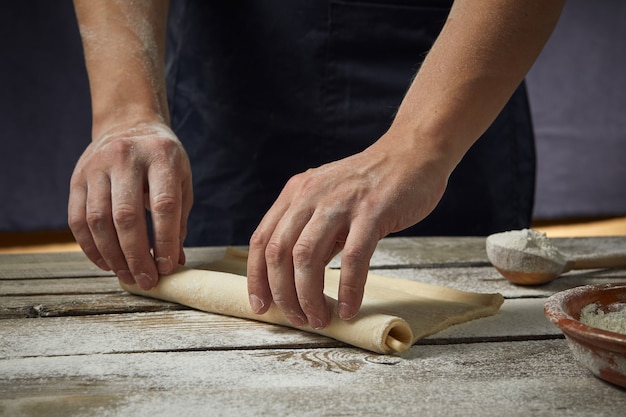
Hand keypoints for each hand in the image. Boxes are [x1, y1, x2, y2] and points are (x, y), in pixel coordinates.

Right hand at [68, 123, 192, 289]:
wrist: (128, 125)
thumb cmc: (162, 160)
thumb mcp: (181, 181)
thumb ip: (179, 219)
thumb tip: (174, 262)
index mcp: (160, 157)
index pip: (163, 205)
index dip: (165, 240)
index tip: (167, 266)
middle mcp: (126, 158)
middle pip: (126, 216)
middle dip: (136, 255)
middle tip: (146, 280)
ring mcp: (96, 166)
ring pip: (98, 220)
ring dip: (112, 256)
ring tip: (127, 276)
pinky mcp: (77, 178)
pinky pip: (77, 219)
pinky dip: (90, 247)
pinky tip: (106, 263)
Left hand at [246, 136, 449, 328]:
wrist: (414, 153)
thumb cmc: (372, 183)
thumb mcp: (330, 199)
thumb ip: (312, 231)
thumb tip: (298, 277)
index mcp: (296, 192)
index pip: (262, 240)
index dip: (257, 278)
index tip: (261, 306)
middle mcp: (311, 194)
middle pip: (279, 253)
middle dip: (283, 294)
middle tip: (298, 319)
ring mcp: (341, 202)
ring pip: (307, 258)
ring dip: (308, 296)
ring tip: (319, 319)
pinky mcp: (372, 212)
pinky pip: (353, 259)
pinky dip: (348, 290)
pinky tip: (348, 308)